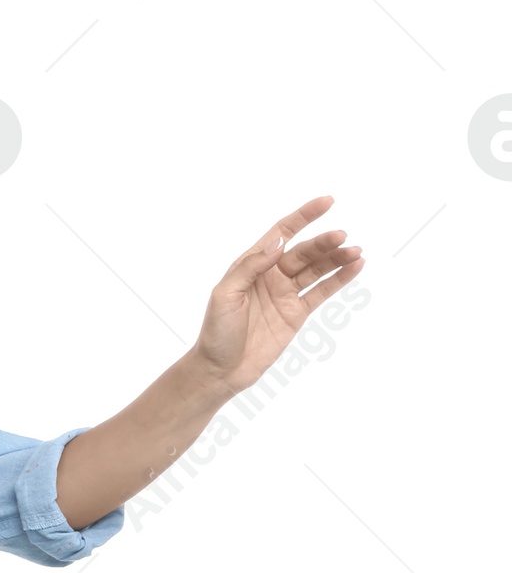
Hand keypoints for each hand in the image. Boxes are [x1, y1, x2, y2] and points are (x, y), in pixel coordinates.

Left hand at [192, 197, 363, 396]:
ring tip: (356, 251)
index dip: (304, 216)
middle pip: (305, 251)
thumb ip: (250, 266)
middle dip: (324, 242)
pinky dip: (339, 279)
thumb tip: (278, 243)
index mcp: (252, 264)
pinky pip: (321, 292)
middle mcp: (272, 275)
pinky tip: (355, 267)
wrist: (220, 370)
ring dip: (337, 259)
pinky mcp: (297, 314)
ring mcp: (286, 294)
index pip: (282, 233)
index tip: (328, 202)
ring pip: (317, 269)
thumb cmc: (216, 331)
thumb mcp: (225, 294)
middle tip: (343, 236)